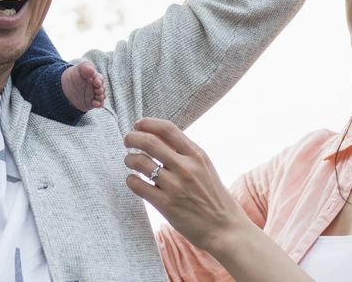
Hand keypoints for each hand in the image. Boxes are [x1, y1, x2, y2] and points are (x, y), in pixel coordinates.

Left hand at [124, 118, 250, 252]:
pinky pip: (138, 185)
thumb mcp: (205, 167)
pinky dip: (131, 180)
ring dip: (129, 159)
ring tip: (130, 161)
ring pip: (140, 162)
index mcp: (197, 155)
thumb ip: (184, 152)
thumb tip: (157, 136)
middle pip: (149, 142)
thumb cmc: (213, 196)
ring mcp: (175, 186)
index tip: (138, 124)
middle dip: (132, 138)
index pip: (167, 129)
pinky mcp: (166, 205)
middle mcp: (186, 168)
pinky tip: (134, 180)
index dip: (148, 123)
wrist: (224, 228)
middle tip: (127, 140)